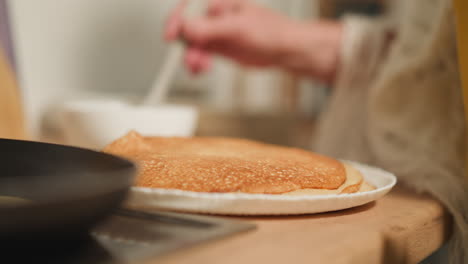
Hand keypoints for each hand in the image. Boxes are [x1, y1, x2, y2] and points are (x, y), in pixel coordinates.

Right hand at [165, 0, 341, 83]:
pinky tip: (201, 69)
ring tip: (199, 67)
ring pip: (192, 44)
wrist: (285, 50)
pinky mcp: (219, 47)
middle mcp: (215, 16)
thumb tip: (188, 27)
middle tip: (188, 59)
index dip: (177, 20)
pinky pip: (201, 54)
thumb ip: (212, 28)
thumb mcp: (239, 28)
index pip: (190, 7)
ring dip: (192, 57)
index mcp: (219, 3)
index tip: (171, 35)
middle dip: (185, 44)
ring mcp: (216, 32)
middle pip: (187, 27)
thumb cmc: (272, 31)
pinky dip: (198, 63)